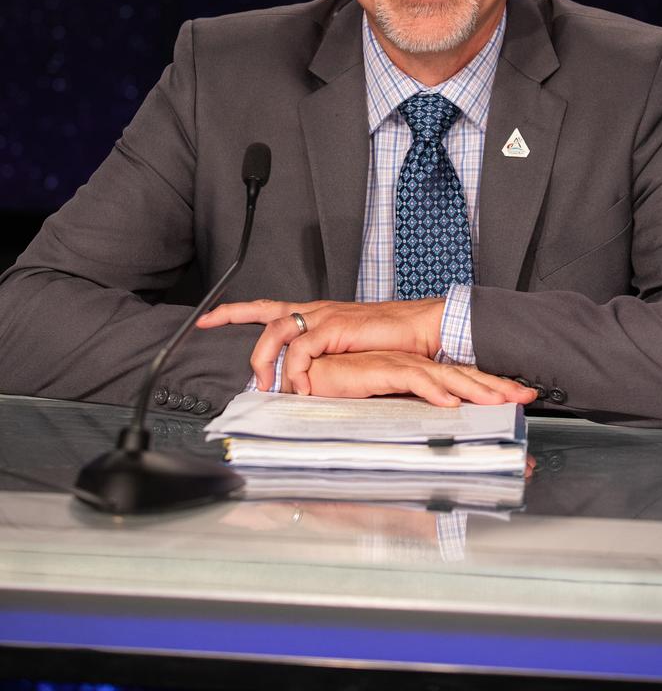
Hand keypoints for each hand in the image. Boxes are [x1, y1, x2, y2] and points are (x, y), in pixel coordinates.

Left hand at [197, 298, 444, 391]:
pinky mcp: (336, 326)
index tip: (207, 317)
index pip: (270, 306)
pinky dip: (296, 370)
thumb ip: (325, 361)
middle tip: (218, 339)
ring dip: (266, 360)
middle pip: (265, 312)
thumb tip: (306, 382)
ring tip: (267, 387)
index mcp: (317, 314)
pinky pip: (302, 348)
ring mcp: (325, 315)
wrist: (421, 330)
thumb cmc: (392, 342)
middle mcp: (317, 310)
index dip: (236, 311)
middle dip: (235, 321)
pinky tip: (301, 388)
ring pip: (277, 330)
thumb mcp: (350, 352)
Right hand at [301, 351, 537, 408]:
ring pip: (447, 378)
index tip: (519, 399)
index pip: (462, 381)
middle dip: (498, 386)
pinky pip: (413, 381)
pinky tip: (452, 404)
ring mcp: (401, 366)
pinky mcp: (381, 370)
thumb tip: (430, 449)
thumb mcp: (382, 410)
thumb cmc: (343, 391)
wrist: (310, 374)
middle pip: (465, 377)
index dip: (491, 388)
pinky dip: (434, 392)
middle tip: (528, 396)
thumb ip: (405, 424)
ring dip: (477, 389)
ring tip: (503, 401)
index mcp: (420, 374)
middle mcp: (416, 367)